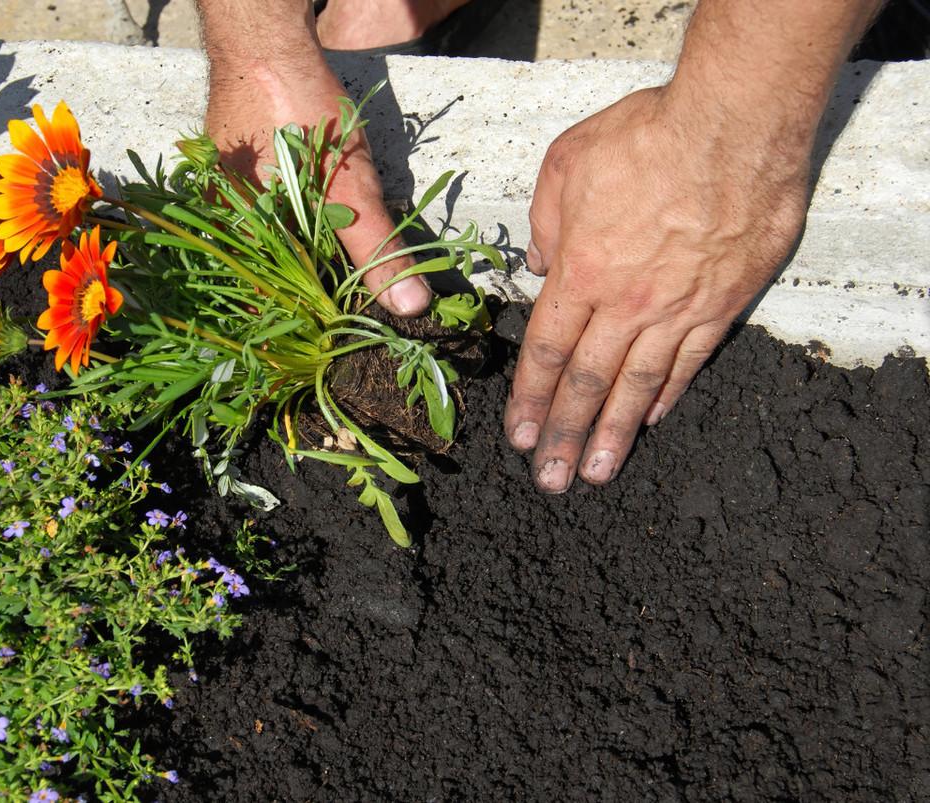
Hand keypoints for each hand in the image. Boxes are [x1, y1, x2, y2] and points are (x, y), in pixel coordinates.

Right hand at [204, 63, 430, 315]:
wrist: (269, 43)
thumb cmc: (299, 117)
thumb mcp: (348, 191)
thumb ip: (375, 251)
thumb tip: (410, 305)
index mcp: (232, 239)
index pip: (269, 299)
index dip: (309, 315)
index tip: (342, 329)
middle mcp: (218, 220)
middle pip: (270, 272)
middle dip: (312, 287)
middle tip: (352, 300)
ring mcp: (222, 191)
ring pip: (269, 242)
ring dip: (305, 255)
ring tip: (341, 267)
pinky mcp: (235, 166)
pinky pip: (265, 211)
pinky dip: (295, 222)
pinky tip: (321, 221)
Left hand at [504, 86, 810, 491]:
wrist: (733, 126)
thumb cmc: (645, 137)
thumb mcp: (565, 166)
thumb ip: (544, 224)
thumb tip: (538, 265)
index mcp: (580, 274)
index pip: (546, 352)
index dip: (530, 400)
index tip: (519, 436)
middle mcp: (625, 305)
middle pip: (586, 383)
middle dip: (564, 436)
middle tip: (550, 480)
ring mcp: (677, 310)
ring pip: (637, 387)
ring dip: (611, 435)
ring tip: (596, 475)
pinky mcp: (722, 305)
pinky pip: (688, 363)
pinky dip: (666, 397)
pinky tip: (648, 422)